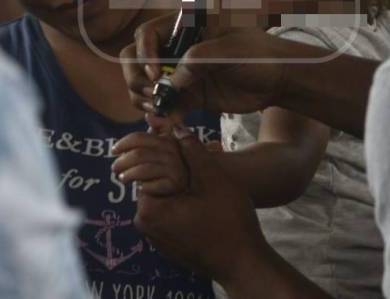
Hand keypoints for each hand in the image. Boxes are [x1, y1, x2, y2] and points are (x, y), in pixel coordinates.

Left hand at [112, 129, 189, 196]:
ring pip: (142, 169)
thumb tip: (149, 116)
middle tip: (114, 168)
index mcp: (167, 139)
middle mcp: (173, 152)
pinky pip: (151, 184)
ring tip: (123, 178)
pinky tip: (140, 187)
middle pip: (138, 154)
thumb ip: (159, 129)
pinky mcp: (175, 184)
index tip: (114, 150)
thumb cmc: (168, 166)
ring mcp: (175, 168)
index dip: (124, 143)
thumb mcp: (164, 146)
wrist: (184, 190)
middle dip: (122, 162)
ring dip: (128, 175)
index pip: (139, 138)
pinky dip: (142, 186)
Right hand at [121, 11, 305, 120]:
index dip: (144, 54)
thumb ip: (199, 58)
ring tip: (159, 112)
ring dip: (145, 101)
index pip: (146, 35)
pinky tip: (165, 125)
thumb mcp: (231, 50)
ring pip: (146, 87)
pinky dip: (162, 117)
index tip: (155, 74)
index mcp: (185, 28)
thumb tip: (171, 81)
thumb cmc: (259, 55)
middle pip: (136, 60)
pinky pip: (166, 107)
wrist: (280, 80)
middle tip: (154, 96)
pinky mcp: (190, 97)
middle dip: (137, 80)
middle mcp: (177, 49)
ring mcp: (181, 74)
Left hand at [134, 126, 268, 285]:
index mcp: (149, 208)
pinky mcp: (169, 244)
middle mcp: (146, 225)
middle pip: (155, 180)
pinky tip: (206, 201)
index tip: (183, 142)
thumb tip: (175, 128)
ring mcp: (157, 237)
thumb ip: (191, 150)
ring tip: (207, 180)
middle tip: (202, 157)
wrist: (244, 263)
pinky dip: (184, 201)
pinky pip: (171, 213)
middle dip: (175, 166)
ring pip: (165, 196)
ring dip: (182, 183)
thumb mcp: (213, 178)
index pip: (148, 165)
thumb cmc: (230, 222)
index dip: (167, 150)